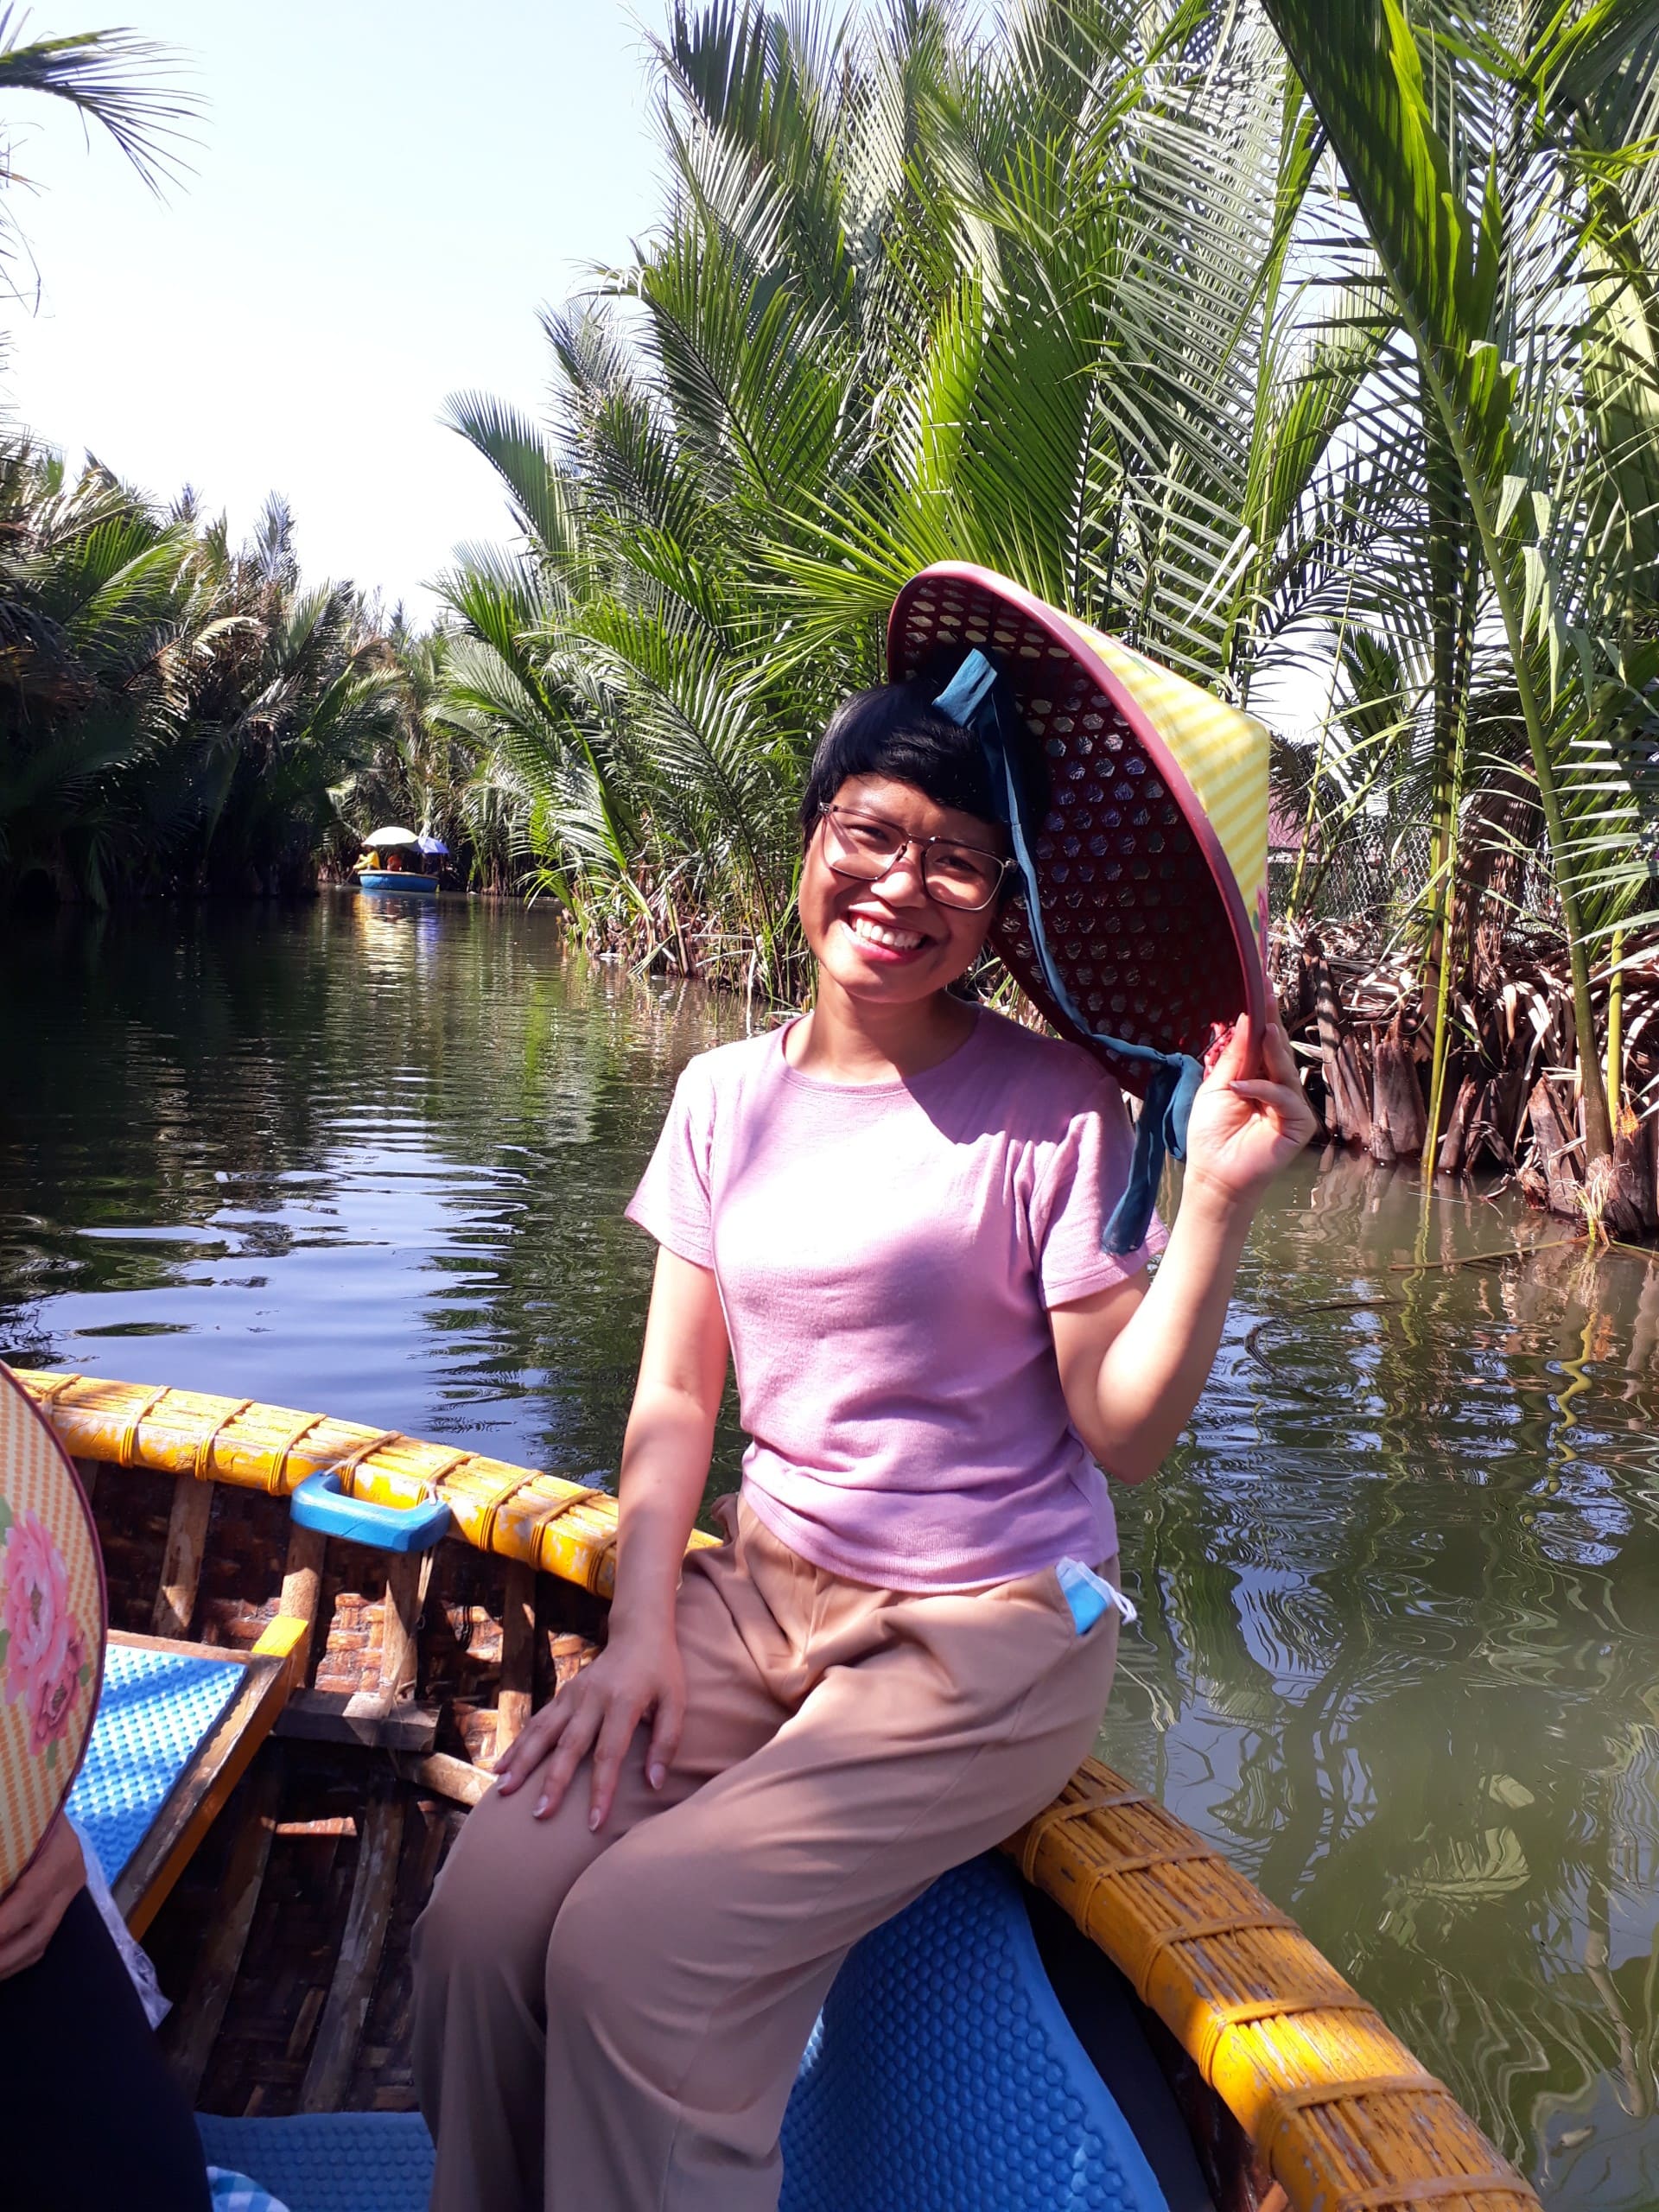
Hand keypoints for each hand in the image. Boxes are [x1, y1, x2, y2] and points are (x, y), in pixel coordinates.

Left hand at [0, 1815, 85, 1978]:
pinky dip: (12, 1958)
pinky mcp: (60, 1902)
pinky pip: (38, 1941)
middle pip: (36, 1935)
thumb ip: (5, 1859)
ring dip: (5, 1965)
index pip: (29, 1901)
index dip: (3, 1926)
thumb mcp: (14, 1825)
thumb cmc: (23, 1806)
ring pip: (38, 1944)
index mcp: (60, 1856)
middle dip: (2, 1958)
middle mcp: (70, 1879)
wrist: (44, 1791)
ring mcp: (68, 1893)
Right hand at [492, 1618, 685, 1833]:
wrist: (638, 1633)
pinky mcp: (563, 1695)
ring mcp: (573, 1695)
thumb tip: (655, 1784)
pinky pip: (537, 1722)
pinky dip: (518, 1744)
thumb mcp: (676, 1701)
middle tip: (539, 1815)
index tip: (594, 1822)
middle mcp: (593, 1698)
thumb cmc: (662, 1672)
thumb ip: (667, 1741)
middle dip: (553, 1782)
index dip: (602, 1789)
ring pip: (543, 1732)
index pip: (610, 1753)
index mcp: (624, 1701)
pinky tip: (501, 1767)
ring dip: (522, 1762)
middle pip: (569, 1745)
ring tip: (504, 1791)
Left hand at [1182, 1012, 1317, 1208]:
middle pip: (1278, 1050)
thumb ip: (1235, 1056)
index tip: (1262, 986)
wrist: (1213, 1173)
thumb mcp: (1217, 1086)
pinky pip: (1285, 1097)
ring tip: (1263, 1032)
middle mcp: (1277, 1087)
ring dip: (1271, 1051)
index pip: (1263, 1043)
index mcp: (1257, 1077)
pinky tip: (1241, 1089)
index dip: (1264, 1016)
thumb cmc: (1211, 1134)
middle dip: (1272, 1022)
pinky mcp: (1299, 1124)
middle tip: (1269, 994)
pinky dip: (1263, 1090)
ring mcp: (1290, 1105)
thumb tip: (1248, 1019)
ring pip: (1285, 1069)